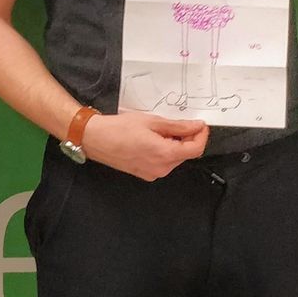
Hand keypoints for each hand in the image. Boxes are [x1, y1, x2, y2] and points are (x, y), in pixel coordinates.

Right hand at [81, 112, 207, 180]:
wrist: (95, 139)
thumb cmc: (119, 128)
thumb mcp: (152, 121)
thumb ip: (178, 126)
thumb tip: (196, 126)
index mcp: (164, 154)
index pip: (195, 149)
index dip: (202, 136)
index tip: (200, 125)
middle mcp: (161, 168)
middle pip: (186, 154)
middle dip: (187, 139)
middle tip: (180, 123)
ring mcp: (153, 174)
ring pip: (175, 159)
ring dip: (175, 145)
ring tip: (161, 130)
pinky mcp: (146, 174)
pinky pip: (163, 163)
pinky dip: (165, 151)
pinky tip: (153, 140)